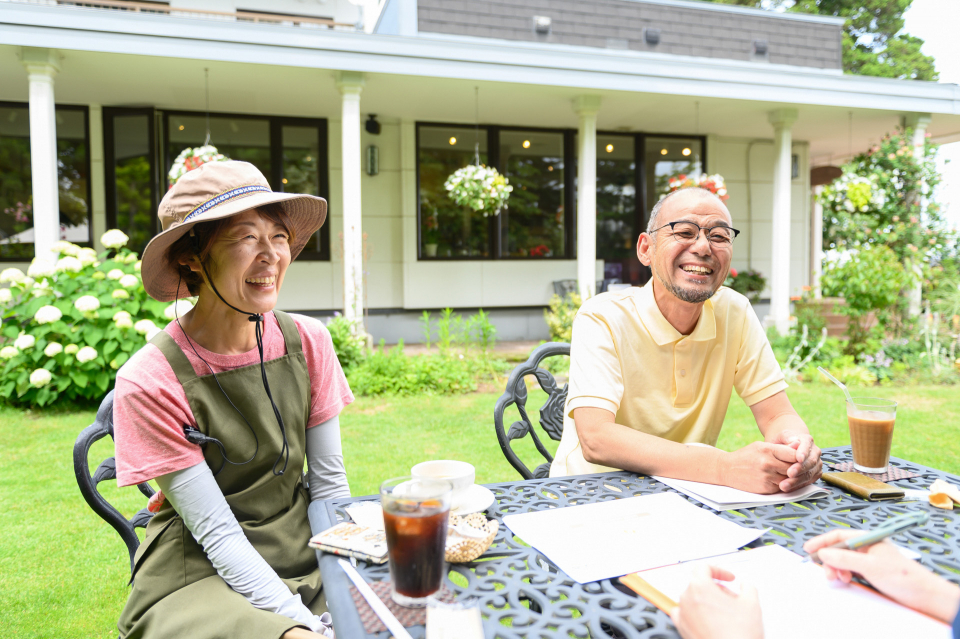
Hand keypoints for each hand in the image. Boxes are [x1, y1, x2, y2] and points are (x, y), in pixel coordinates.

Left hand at [670, 565, 763, 638]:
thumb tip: (745, 586)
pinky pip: (686, 614)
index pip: (703, 567)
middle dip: (717, 588)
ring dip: (708, 601)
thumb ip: (748, 587)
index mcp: (699, 587)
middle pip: (699, 584)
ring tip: (725, 613)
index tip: (730, 578)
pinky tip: (711, 621)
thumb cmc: (737, 635)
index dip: (720, 571)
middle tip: (733, 599)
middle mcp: (686, 599)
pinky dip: (697, 613)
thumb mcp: (751, 604)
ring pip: (693, 599)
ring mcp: (682, 615)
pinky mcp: (682, 630)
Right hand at [719, 441, 797, 493]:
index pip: (794, 454)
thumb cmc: (746, 456)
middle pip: (794, 467)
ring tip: (788, 473)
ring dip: (791, 477)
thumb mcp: (761, 446)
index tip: (801, 458)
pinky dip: (783, 484)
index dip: (800, 457)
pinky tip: (778, 479)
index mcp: (767, 449)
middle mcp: (768, 463)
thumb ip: (781, 447)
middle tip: (797, 467)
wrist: (727, 469)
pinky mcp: (766, 488)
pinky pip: (782, 487)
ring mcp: (767, 477)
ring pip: (790, 479)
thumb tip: (798, 443)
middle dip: (797, 468)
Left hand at [768, 430, 821, 491]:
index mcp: (807, 440)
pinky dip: (798, 486)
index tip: (798, 458)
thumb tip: (795, 442)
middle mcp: (815, 452)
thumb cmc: (782, 441)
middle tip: (789, 474)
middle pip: (810, 462)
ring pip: (810, 474)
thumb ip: (787, 437)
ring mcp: (816, 464)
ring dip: (798, 481)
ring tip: (785, 485)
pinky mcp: (815, 474)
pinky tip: (789, 489)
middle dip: (800, 469)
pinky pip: (809, 481)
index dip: (803, 452)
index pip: (807, 446)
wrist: (787, 448)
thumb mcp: (781, 436)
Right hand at [804, 529, 959, 623]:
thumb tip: (824, 552)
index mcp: (869, 539)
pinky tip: (847, 580)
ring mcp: (870, 560)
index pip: (840, 536)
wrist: (923, 595)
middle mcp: (868, 548)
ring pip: (844, 560)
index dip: (823, 541)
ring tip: (840, 578)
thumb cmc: (903, 576)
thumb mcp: (870, 566)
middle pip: (840, 549)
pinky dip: (845, 574)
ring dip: (838, 569)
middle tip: (826, 571)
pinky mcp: (872, 572)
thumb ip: (845, 558)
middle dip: (830, 559)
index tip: (809, 549)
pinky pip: (851, 570)